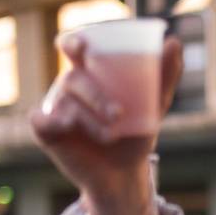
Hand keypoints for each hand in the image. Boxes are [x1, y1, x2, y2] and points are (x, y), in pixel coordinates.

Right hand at [30, 33, 183, 214]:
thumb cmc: (136, 133)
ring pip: (66, 104)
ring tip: (111, 136)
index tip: (82, 46)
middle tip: (118, 114)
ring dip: (90, 120)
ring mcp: (56, 108)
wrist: (125, 173)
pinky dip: (53, 122)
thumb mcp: (155, 104)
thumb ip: (164, 74)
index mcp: (89, 73)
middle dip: (94, 95)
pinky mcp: (46, 131)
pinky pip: (41, 121)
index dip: (73, 41)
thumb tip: (174, 41)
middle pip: (72, 79)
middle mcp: (69, 88)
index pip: (73, 47)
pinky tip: (67, 126)